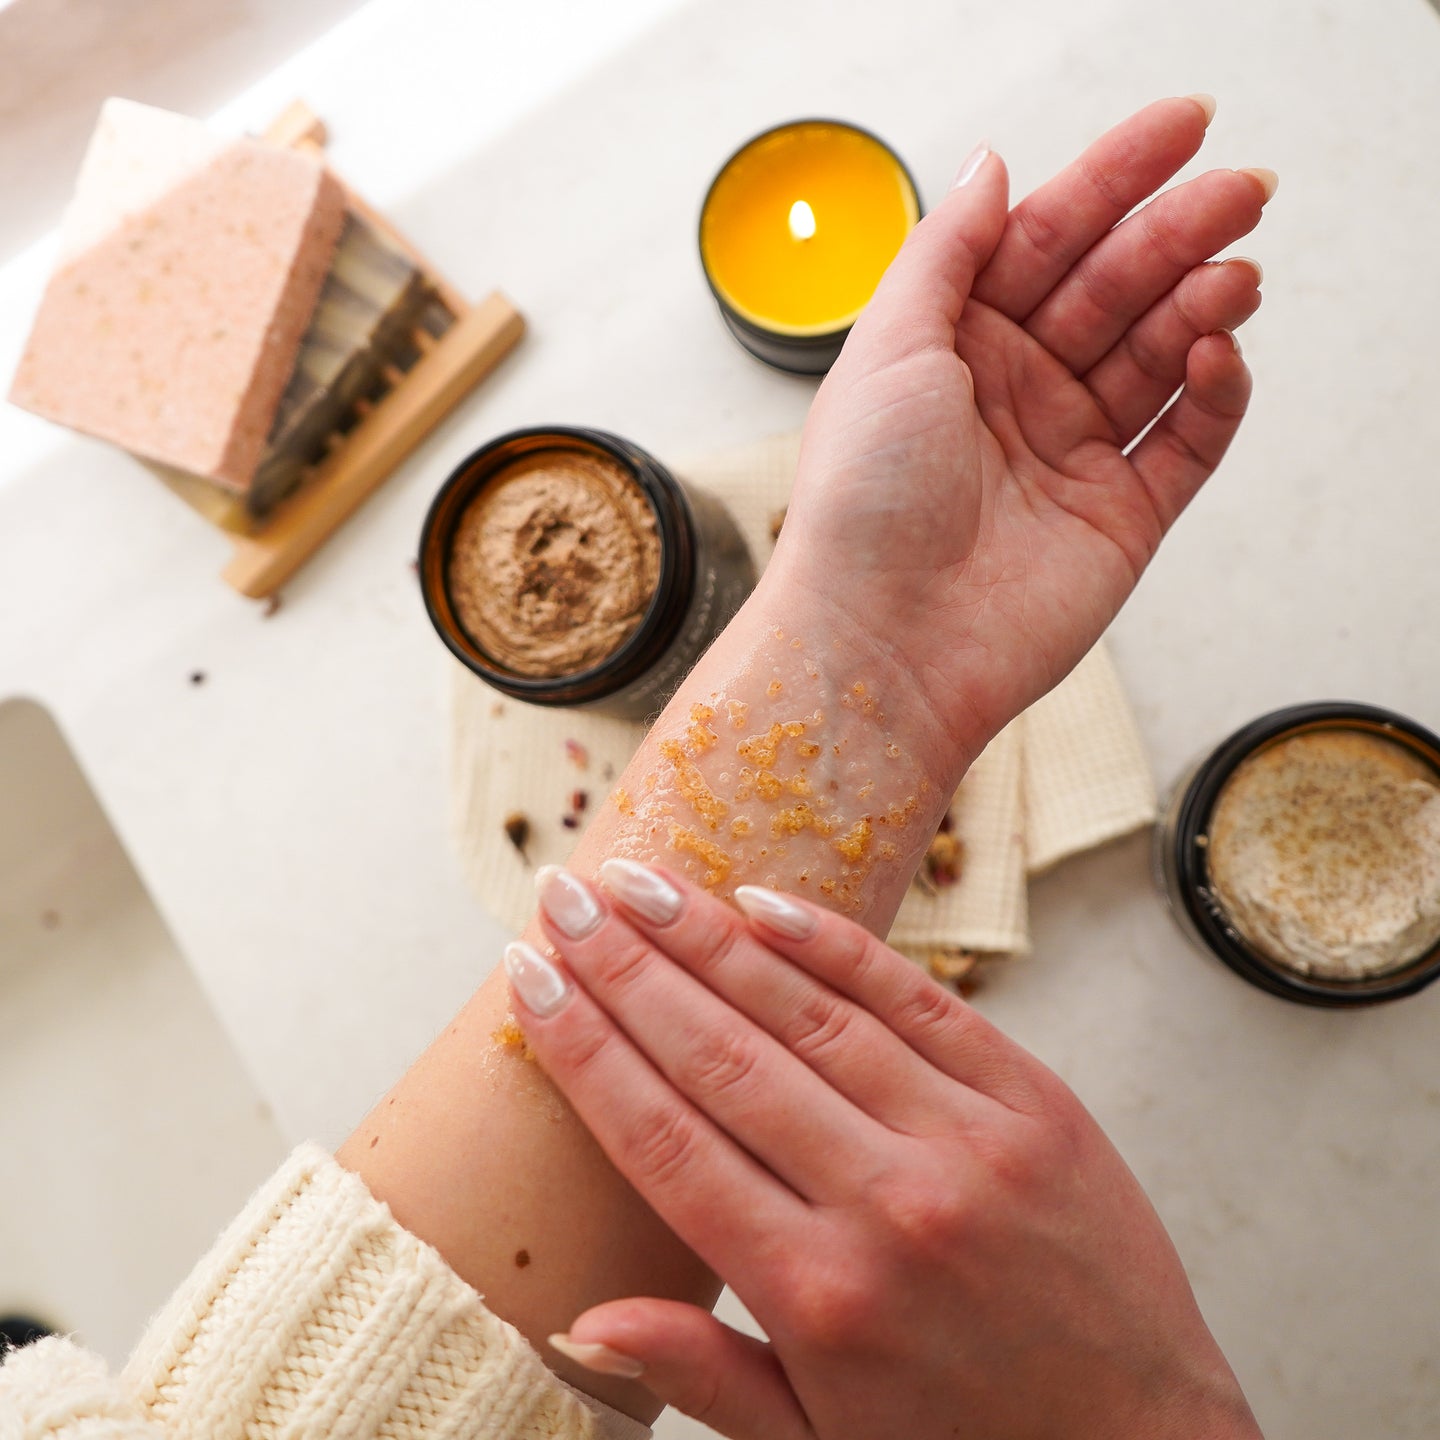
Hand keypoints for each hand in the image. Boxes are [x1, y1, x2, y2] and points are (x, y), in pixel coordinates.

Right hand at [512, 863, 1261, 1439]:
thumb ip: (702, 1372)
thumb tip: (581, 1319)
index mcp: (819, 1294)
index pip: (666, 1141)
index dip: (586, 1052)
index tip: (530, 983)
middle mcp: (889, 1203)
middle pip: (722, 1056)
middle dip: (627, 968)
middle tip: (562, 898)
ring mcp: (968, 1139)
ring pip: (808, 1012)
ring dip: (709, 938)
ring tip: (638, 883)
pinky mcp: (1034, 1099)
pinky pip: (916, 999)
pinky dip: (834, 946)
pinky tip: (763, 902)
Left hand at [776, 97, 1269, 757]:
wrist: (881, 643)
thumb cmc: (861, 502)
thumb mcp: (886, 348)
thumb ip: (945, 252)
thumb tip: (990, 167)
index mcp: (954, 348)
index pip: (1044, 241)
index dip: (1112, 180)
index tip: (1184, 126)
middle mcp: (1014, 396)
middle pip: (1112, 290)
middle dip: (1175, 234)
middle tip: (1239, 192)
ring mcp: (1071, 457)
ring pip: (1158, 357)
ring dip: (1201, 306)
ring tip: (1233, 272)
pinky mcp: (1120, 519)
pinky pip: (1187, 443)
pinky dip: (1213, 395)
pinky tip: (1217, 353)